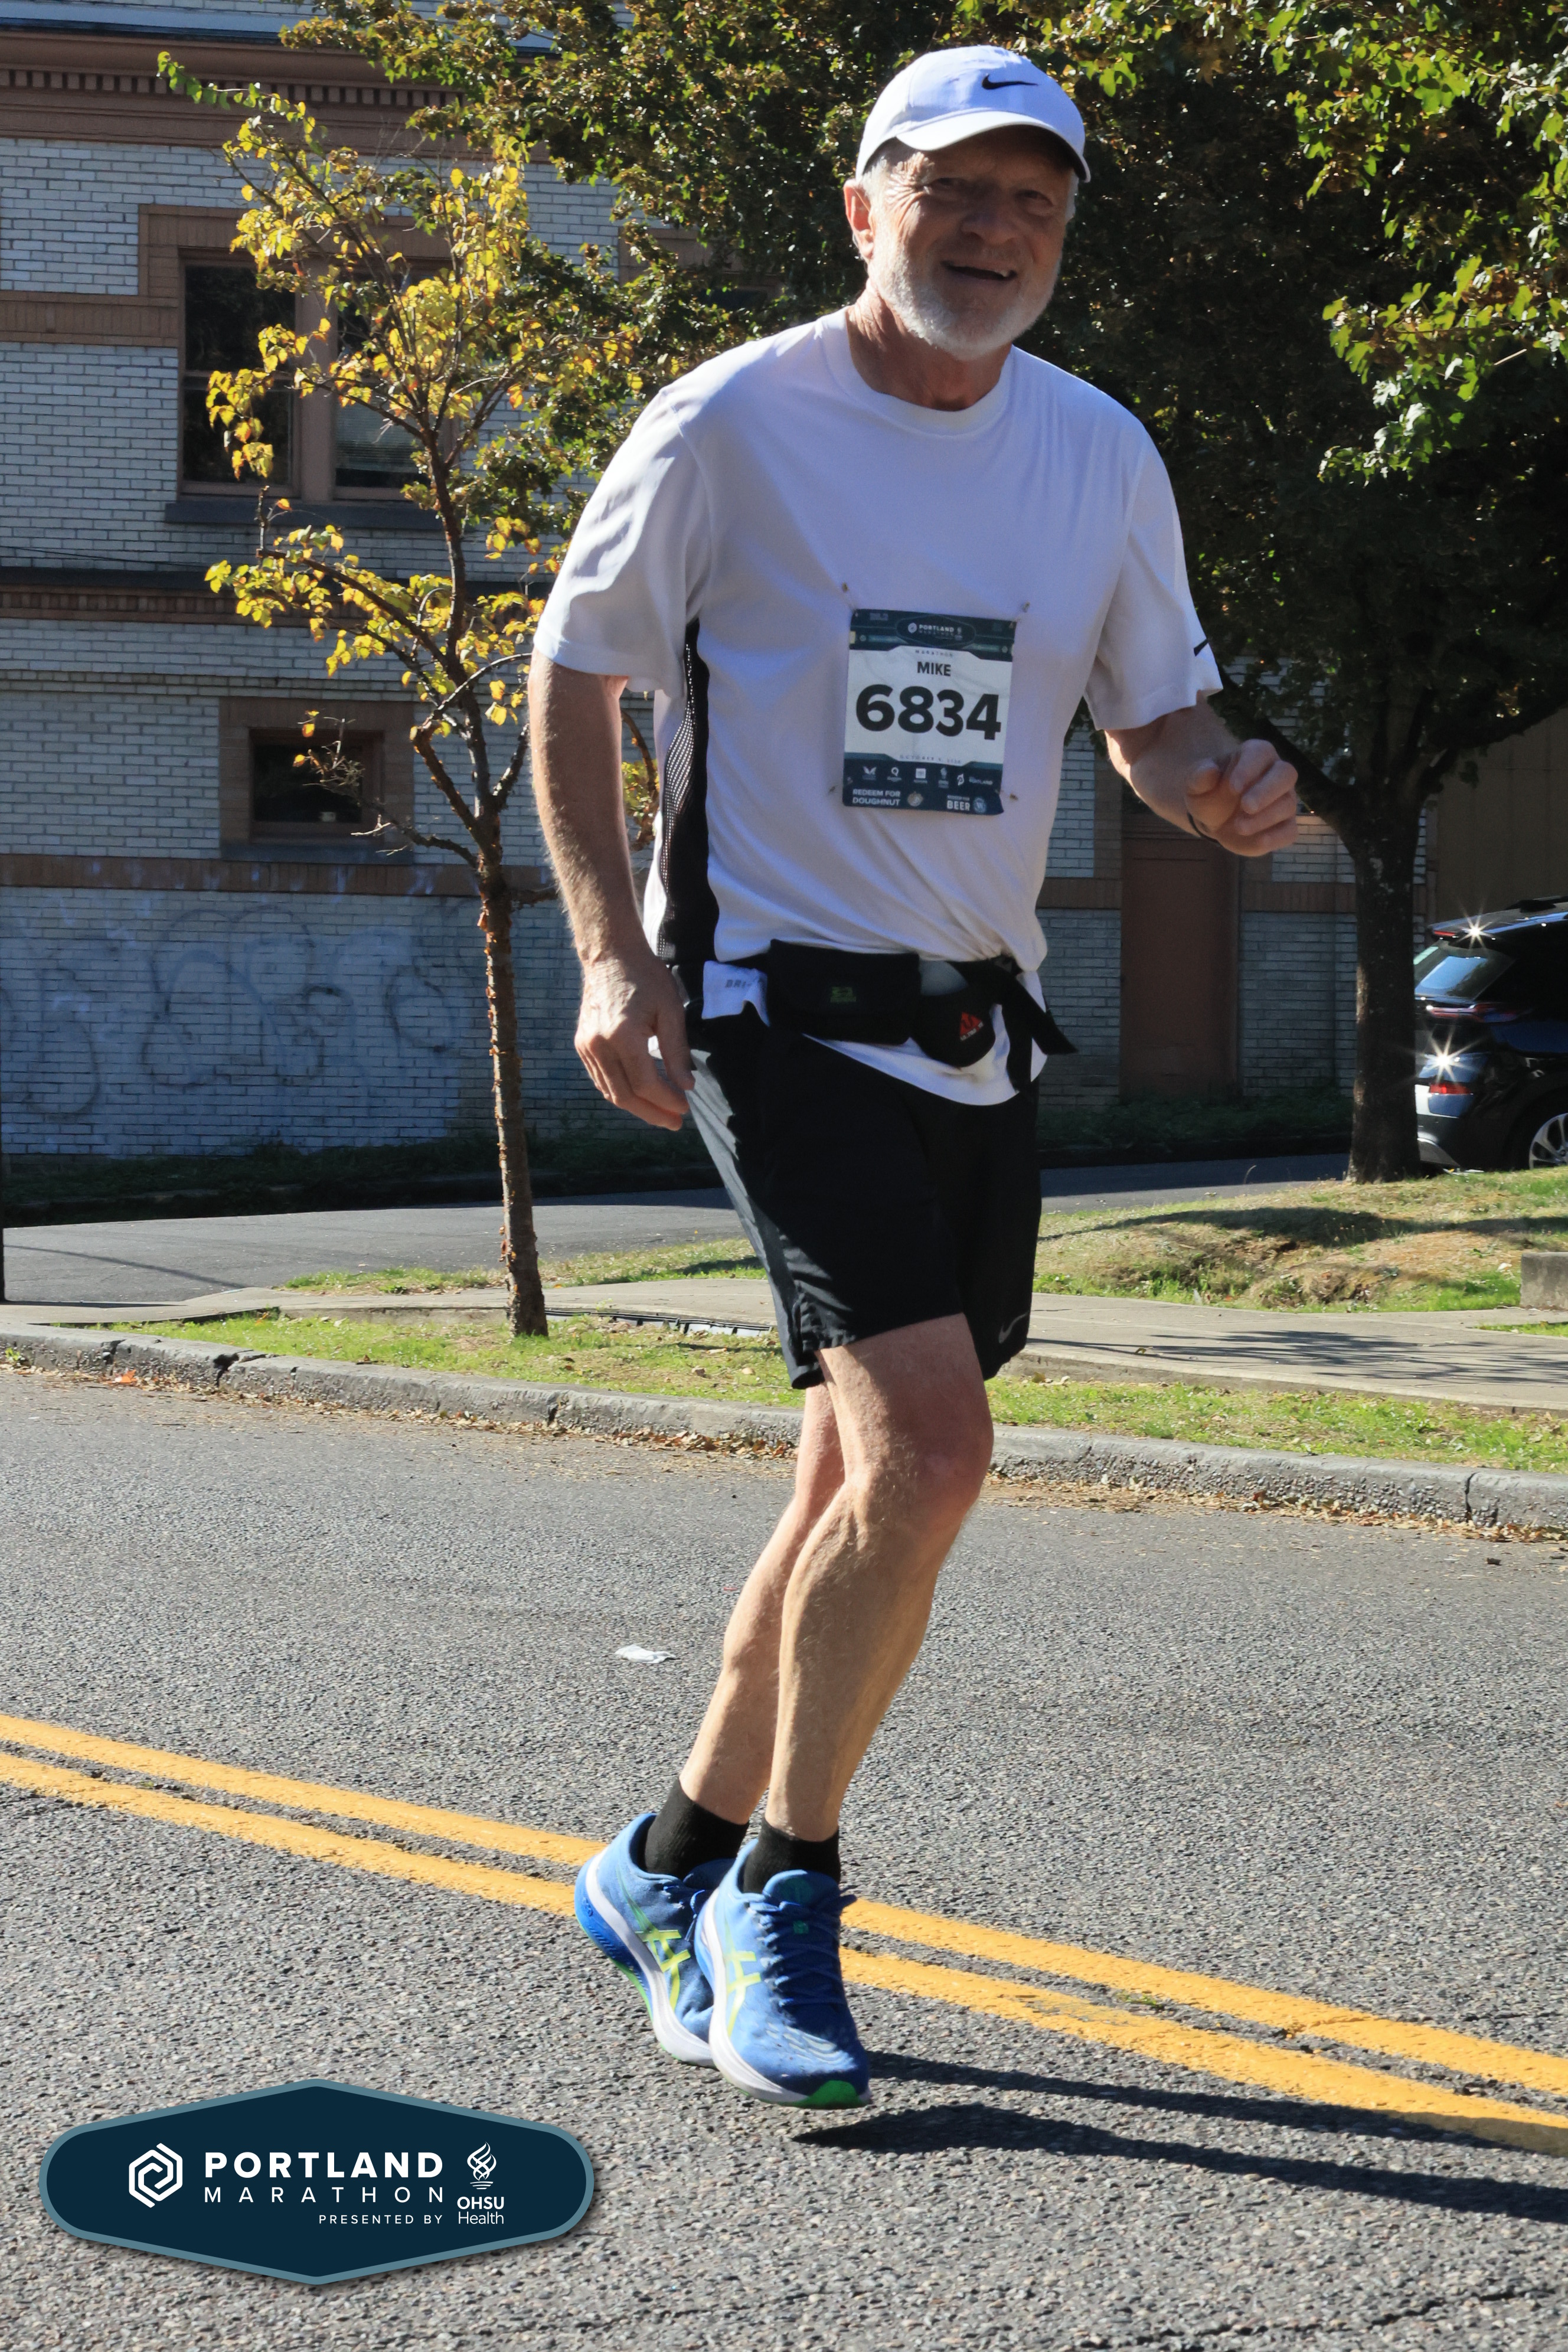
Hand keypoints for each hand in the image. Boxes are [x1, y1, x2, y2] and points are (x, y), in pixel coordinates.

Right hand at [575, 951, 693, 1130]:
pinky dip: (619, 1091)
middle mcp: (598, 1045)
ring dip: (636, 1106)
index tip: (684, 1108)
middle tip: (674, 1122)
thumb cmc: (645, 977)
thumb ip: (677, 1052)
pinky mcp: (582, 1044)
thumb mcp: (670, 1011)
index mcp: (622, 1035)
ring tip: (660, 1112)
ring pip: (610, 1091)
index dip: (666, 1100)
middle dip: (652, 1113)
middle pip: (625, 1095)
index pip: (645, 1083)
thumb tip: (685, 1086)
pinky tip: (639, 1095)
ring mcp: (586, 1046)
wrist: (610, 955)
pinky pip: (600, 1079)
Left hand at [1186, 739, 1297, 854]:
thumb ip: (1200, 776)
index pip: (1261, 753)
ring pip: (1287, 804)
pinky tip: (1259, 842)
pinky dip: (1277, 838)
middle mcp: (1275, 774)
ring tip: (1239, 826)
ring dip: (1265, 817)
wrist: (1214, 817)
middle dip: (1267, 791)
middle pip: (1286, 774)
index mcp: (1255, 755)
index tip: (1233, 787)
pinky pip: (1290, 831)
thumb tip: (1210, 770)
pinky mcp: (1283, 825)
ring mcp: (1283, 800)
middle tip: (1246, 806)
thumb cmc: (1209, 792)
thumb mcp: (1195, 783)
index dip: (1250, 768)